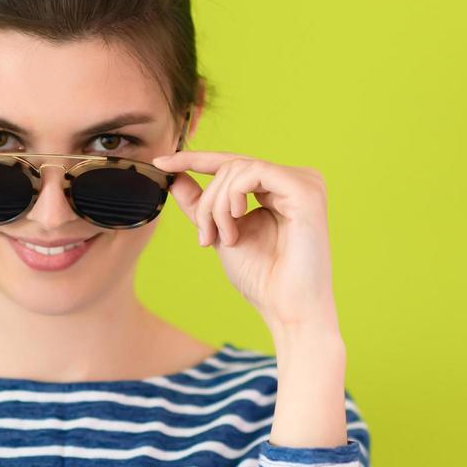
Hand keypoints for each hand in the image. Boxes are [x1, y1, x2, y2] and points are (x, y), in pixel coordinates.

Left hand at [151, 150, 342, 338]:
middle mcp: (294, 180)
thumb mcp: (220, 233)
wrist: (286, 307)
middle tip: (205, 237)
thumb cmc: (261, 278)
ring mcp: (304, 181)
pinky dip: (232, 197)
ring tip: (224, 239)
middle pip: (231, 165)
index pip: (232, 163)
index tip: (160, 162)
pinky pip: (253, 172)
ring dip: (217, 206)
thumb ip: (201, 205)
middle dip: (207, 202)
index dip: (193, 159)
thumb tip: (174, 176)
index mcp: (278, 189)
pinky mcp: (306, 189)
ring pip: (237, 168)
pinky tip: (237, 222)